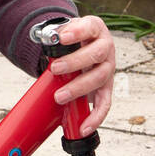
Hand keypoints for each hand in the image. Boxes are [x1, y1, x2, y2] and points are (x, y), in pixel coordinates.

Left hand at [46, 16, 116, 136]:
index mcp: (95, 29)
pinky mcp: (106, 86)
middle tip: (55, 69)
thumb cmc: (73, 39)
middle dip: (74, 63)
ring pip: (99, 78)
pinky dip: (96, 116)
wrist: (83, 45)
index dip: (76, 32)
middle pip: (96, 54)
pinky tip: (84, 127)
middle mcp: (106, 47)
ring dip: (78, 88)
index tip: (61, 38)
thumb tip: (46, 41)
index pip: (89, 28)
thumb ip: (55, 34)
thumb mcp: (65, 30)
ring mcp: (108, 68)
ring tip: (59, 96)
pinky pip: (105, 103)